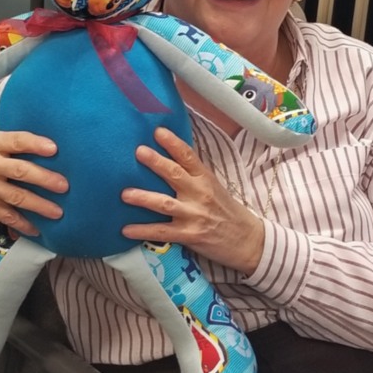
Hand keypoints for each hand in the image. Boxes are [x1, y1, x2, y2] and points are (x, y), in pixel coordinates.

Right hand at [0, 120, 67, 235]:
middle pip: (20, 171)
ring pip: (16, 197)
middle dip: (44, 179)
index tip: (54, 148)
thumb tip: (33, 121)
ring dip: (39, 206)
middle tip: (64, 185)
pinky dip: (22, 223)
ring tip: (58, 212)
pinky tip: (37, 228)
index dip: (35, 144)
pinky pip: (5, 215)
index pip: (16, 141)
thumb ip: (4, 129)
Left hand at [121, 127, 264, 274]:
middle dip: (156, 163)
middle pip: (175, 175)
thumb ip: (194, 174)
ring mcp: (194, 215)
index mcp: (205, 178)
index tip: (158, 131)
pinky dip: (143, 231)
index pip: (188, 156)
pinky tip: (125, 230)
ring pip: (165, 204)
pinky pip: (162, 232)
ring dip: (144, 198)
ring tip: (125, 194)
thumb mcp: (214, 187)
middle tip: (139, 152)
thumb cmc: (227, 211)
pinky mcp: (189, 235)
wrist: (247, 240)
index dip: (173, 143)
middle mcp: (199, 194)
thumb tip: (170, 157)